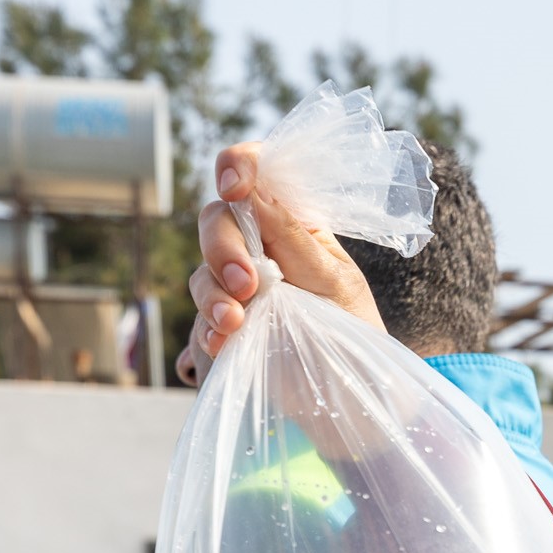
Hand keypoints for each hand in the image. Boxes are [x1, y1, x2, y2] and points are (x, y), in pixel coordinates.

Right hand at [182, 141, 385, 375]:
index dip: (238, 166)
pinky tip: (221, 343)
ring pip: (202, 271)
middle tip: (245, 285)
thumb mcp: (334, 280)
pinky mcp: (225, 320)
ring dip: (212, 296)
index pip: (257, 172)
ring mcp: (237, 282)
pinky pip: (200, 317)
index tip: (234, 189)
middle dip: (222, 249)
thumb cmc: (353, 324)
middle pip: (217, 221)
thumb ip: (293, 239)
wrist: (349, 386)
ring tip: (234, 324)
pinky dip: (207, 330)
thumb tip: (254, 193)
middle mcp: (258, 243)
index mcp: (291, 221)